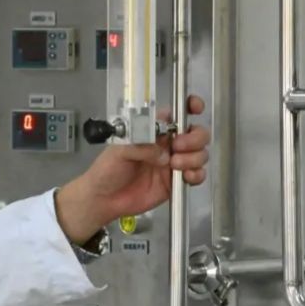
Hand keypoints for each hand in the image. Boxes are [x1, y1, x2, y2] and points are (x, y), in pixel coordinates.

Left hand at [55, 95, 210, 244]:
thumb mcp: (119, 150)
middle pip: (197, 133)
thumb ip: (142, 147)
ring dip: (194, 157)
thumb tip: (165, 154)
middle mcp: (167, 144)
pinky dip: (197, 174)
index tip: (195, 108)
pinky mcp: (176, 182)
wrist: (104, 199)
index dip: (191, 106)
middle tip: (177, 147)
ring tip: (174, 165)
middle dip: (194, 138)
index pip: (177, 113)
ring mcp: (174, 163)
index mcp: (154, 130)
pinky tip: (185, 176)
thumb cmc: (107, 169)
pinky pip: (198, 175)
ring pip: (200, 154)